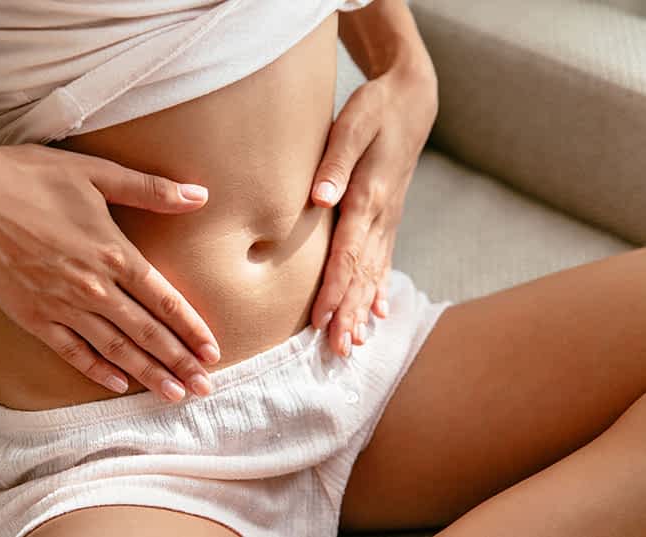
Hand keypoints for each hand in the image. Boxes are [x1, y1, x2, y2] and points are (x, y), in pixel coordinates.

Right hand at [0, 143, 219, 401]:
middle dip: (180, 362)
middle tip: (205, 388)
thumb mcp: (97, 173)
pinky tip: (116, 384)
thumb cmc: (32, 177)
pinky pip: (70, 351)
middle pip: (146, 333)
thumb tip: (201, 194)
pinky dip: (95, 370)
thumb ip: (151, 189)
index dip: (191, 328)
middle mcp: (93, 287)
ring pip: (114, 348)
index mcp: (113, 253)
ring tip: (173, 394)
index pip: (164, 300)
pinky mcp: (32, 316)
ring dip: (147, 374)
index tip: (213, 352)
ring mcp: (61, 305)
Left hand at [309, 56, 437, 356]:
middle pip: (362, 274)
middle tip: (338, 350)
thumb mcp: (353, 125)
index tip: (321, 320)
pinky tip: (378, 313)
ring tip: (355, 343)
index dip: (334, 289)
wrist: (412, 100)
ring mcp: (389, 219)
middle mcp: (382, 216)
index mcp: (369, 197)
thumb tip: (319, 199)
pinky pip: (385, 260)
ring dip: (363, 309)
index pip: (348, 254)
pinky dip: (380, 289)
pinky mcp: (389, 217)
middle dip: (349, 313)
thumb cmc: (375, 109)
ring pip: (374, 273)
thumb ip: (335, 162)